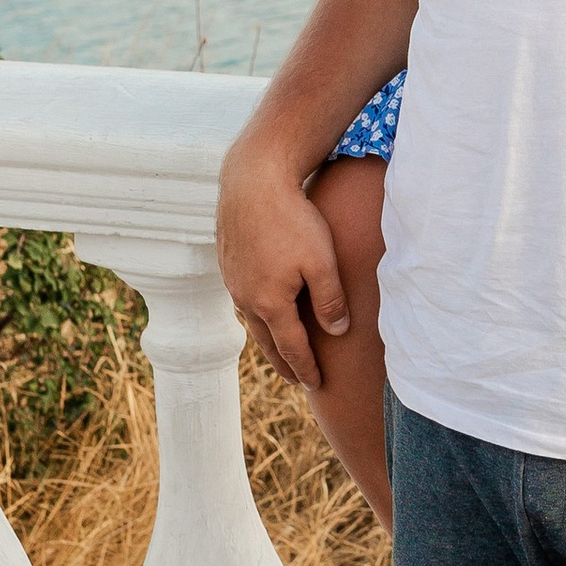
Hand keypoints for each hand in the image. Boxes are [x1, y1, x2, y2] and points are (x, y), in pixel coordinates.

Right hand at [217, 141, 351, 388]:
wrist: (252, 180)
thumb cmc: (293, 219)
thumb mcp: (322, 262)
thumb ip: (330, 301)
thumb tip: (338, 332)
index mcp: (270, 303)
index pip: (292, 347)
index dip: (306, 368)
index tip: (317, 384)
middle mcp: (246, 298)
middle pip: (267, 341)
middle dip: (284, 363)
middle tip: (297, 379)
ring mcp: (233, 280)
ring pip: (252, 321)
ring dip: (268, 339)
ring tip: (279, 349)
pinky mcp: (227, 261)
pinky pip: (243, 298)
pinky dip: (256, 313)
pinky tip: (262, 308)